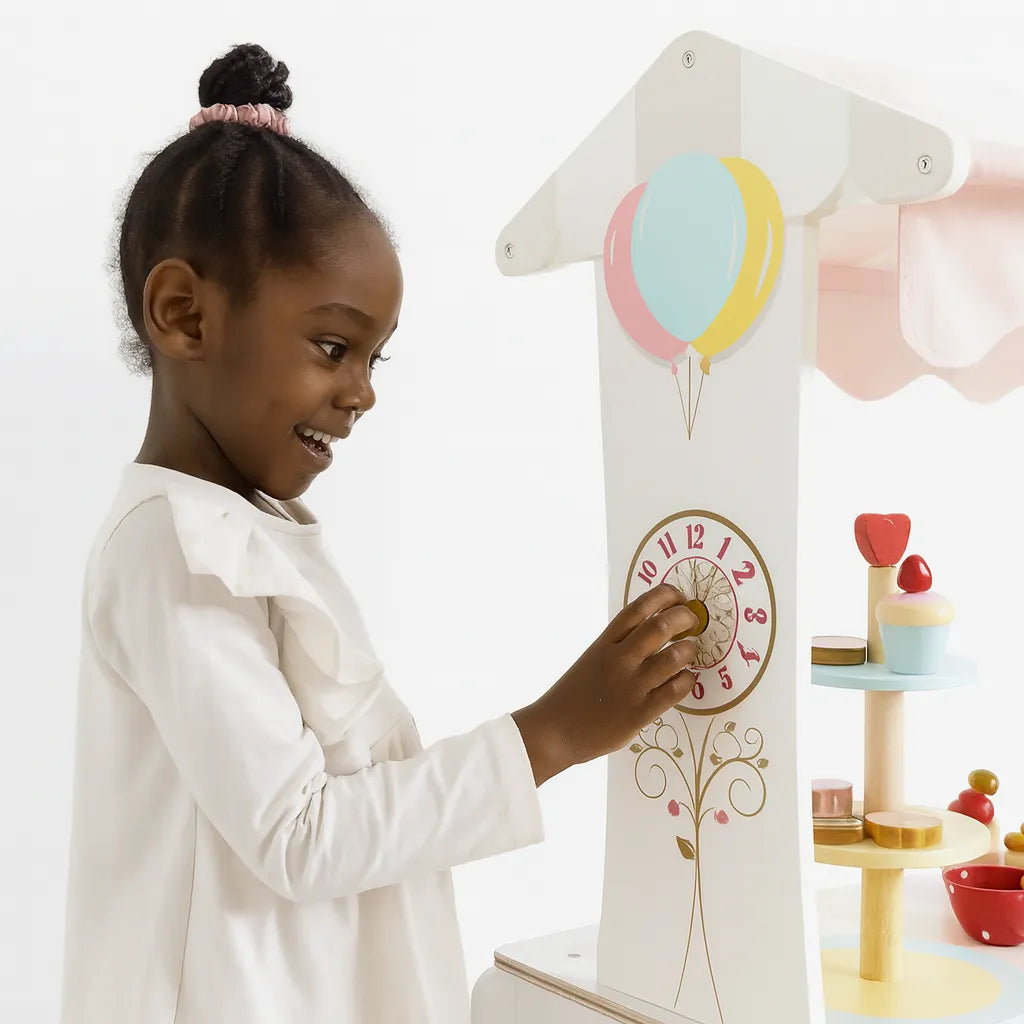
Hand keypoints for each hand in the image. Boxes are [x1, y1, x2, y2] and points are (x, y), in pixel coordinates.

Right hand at [512, 583, 698, 785]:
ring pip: (674, 656)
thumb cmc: (576, 693)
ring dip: (689, 650)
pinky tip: (684, 679)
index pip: (639, 607)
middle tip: (692, 622)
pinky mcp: (640, 712)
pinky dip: (687, 679)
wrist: (556, 730)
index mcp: (605, 642)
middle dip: (685, 618)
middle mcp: (618, 659)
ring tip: (689, 652)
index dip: (666, 596)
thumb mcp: (594, 657)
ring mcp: (630, 685)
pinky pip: (676, 689)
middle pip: (661, 626)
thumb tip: (658, 627)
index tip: (679, 597)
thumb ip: (621, 643)